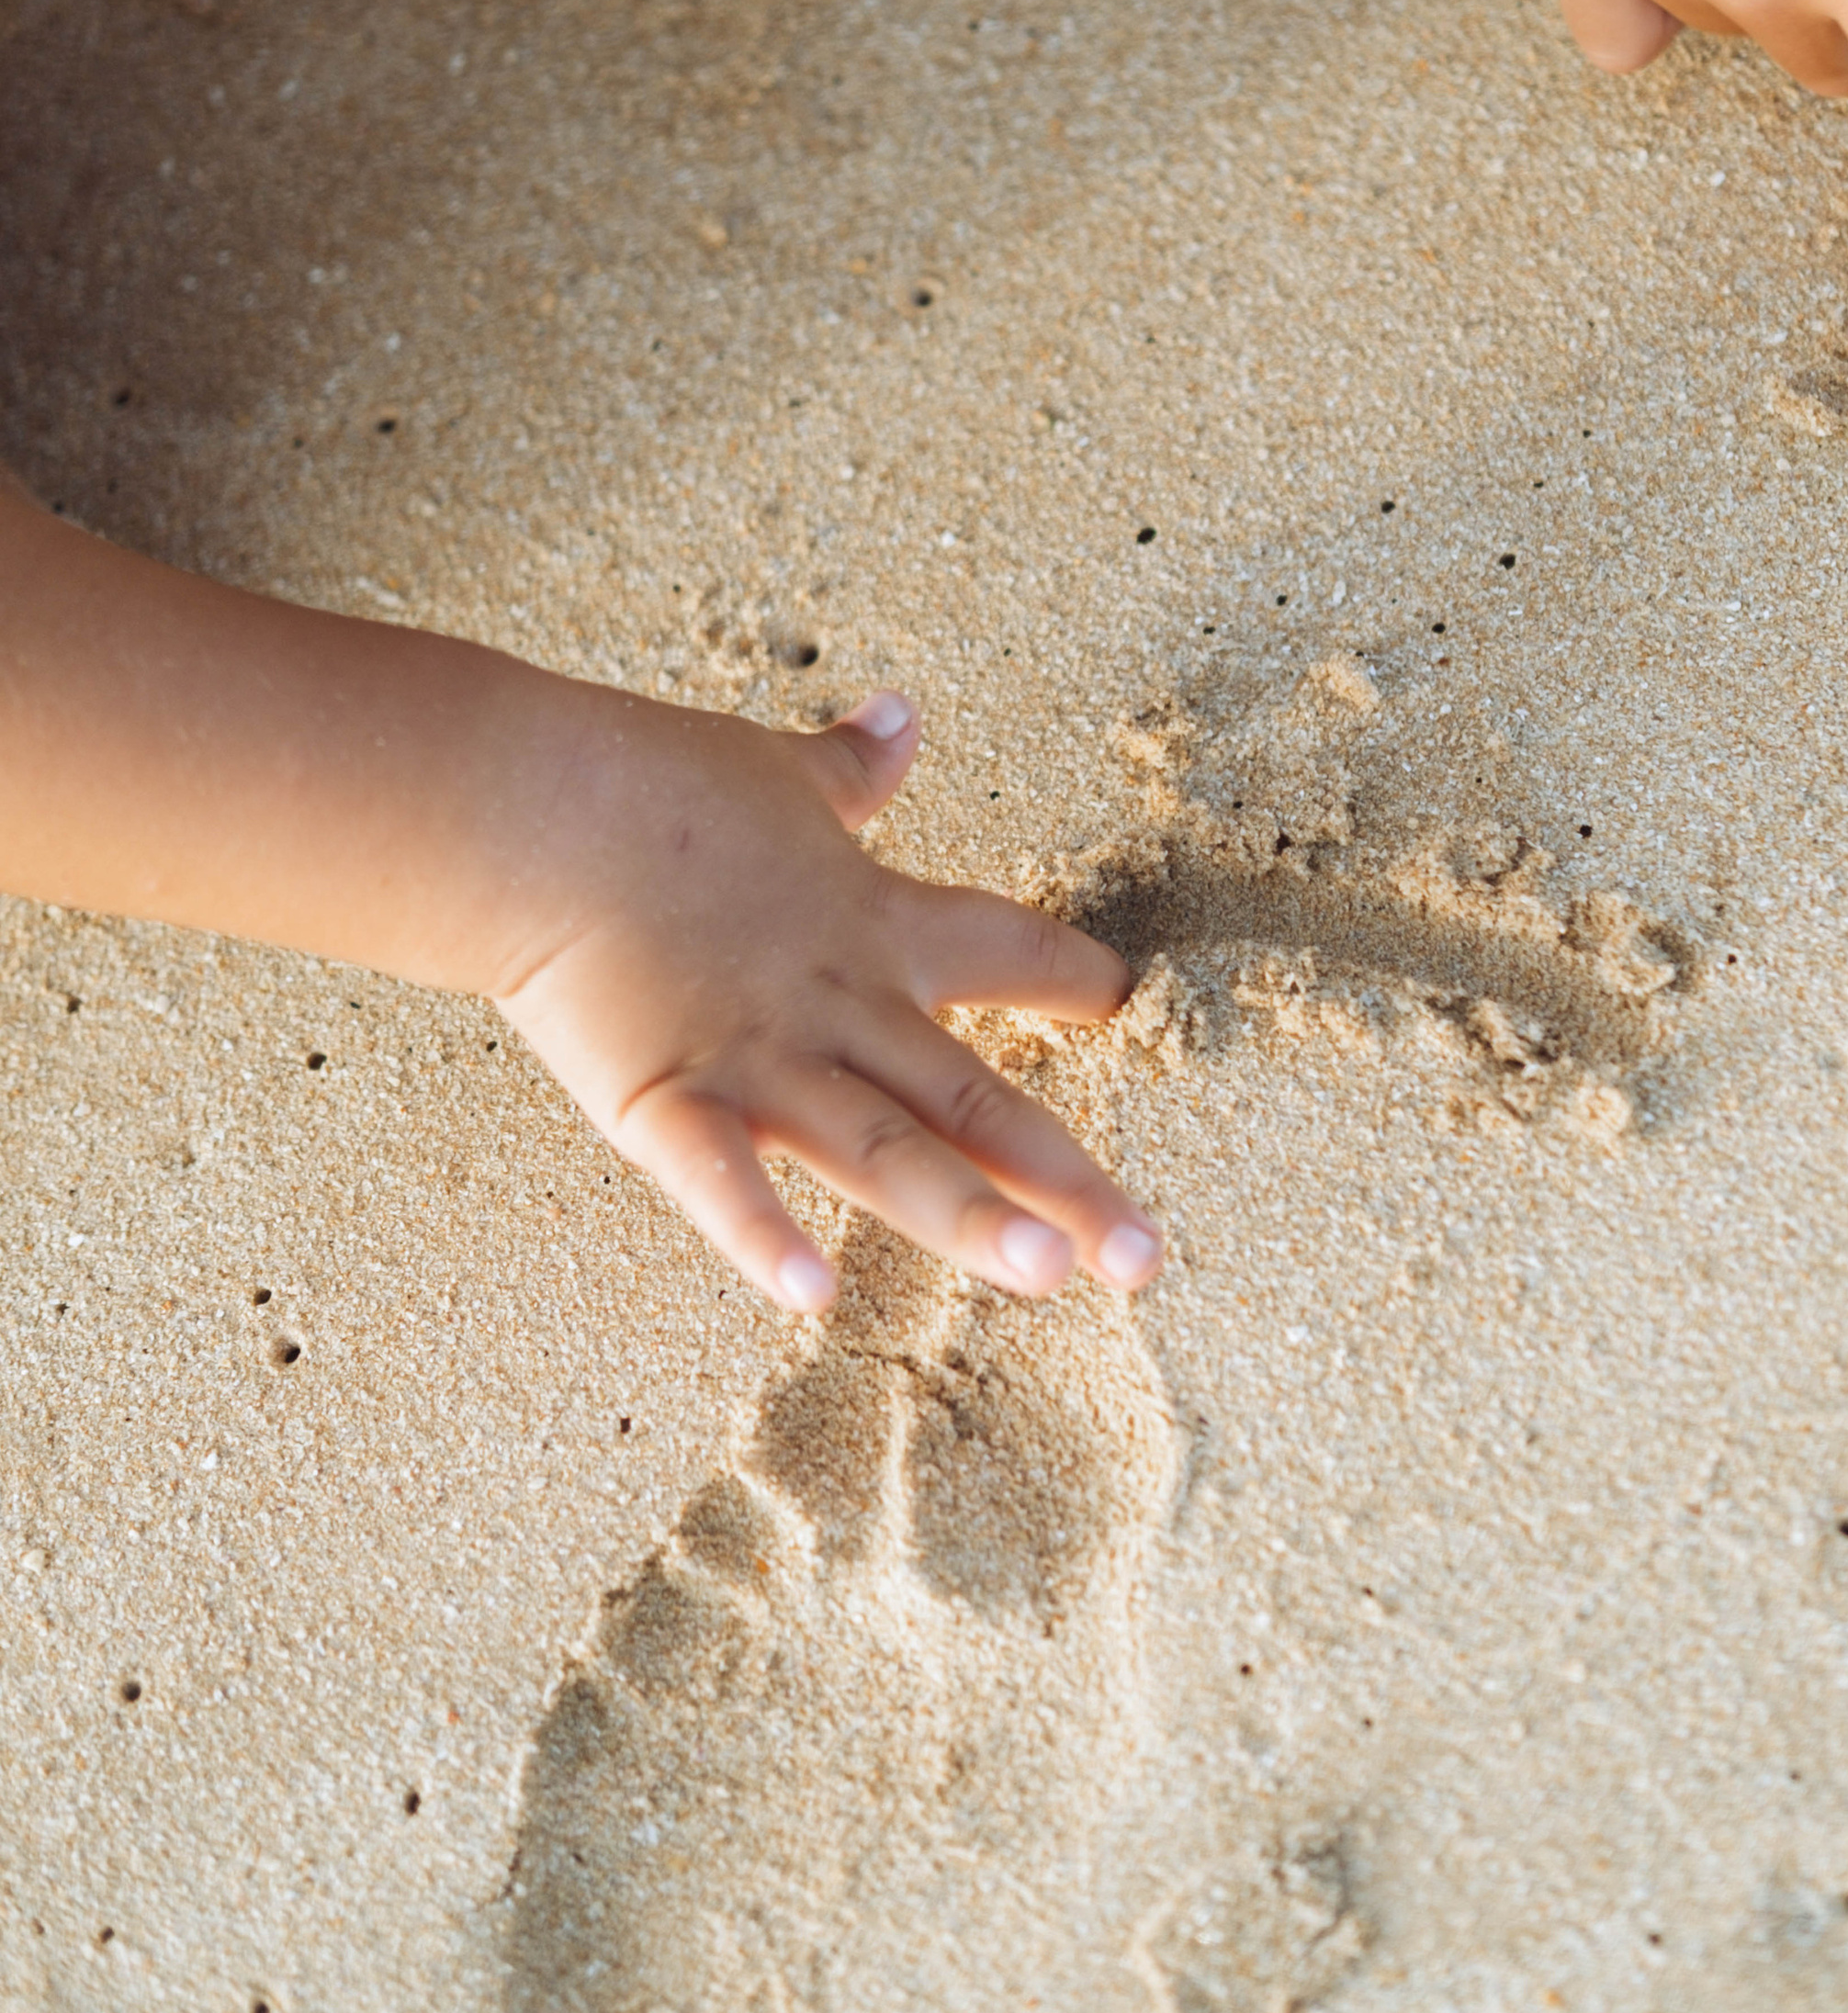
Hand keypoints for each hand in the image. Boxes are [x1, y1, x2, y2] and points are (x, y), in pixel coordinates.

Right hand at [487, 687, 1161, 1317]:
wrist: (535, 808)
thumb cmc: (650, 784)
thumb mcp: (777, 770)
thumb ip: (852, 766)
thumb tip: (904, 712)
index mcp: (874, 923)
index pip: (1005, 948)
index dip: (1075, 976)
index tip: (1133, 1007)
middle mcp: (841, 1005)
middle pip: (975, 1099)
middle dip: (1066, 1180)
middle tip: (1146, 1260)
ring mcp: (759, 1060)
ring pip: (885, 1155)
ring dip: (968, 1218)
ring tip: (1047, 1276)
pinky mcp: (663, 1099)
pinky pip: (722, 1181)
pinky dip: (763, 1236)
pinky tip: (812, 1300)